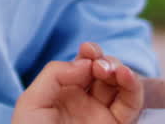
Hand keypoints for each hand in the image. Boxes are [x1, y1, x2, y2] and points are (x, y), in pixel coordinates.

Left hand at [13, 42, 143, 123]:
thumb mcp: (31, 102)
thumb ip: (55, 75)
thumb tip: (85, 64)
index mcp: (63, 94)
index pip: (82, 66)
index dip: (89, 53)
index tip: (88, 49)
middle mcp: (85, 103)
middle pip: (105, 72)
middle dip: (105, 60)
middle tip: (99, 63)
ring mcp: (102, 115)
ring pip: (121, 85)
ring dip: (122, 70)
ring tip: (114, 69)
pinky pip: (131, 105)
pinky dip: (132, 87)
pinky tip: (124, 76)